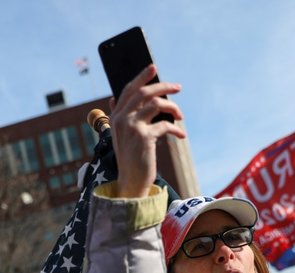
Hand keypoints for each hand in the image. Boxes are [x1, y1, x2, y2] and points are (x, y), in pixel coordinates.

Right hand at [111, 64, 184, 197]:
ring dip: (172, 107)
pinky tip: (181, 135)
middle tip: (178, 87)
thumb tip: (113, 99)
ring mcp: (131, 127)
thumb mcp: (122, 135)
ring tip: (180, 115)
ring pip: (155, 103)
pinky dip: (175, 129)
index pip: (128, 89)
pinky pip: (164, 124)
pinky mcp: (143, 137)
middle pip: (144, 92)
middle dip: (163, 86)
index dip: (141, 76)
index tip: (153, 67)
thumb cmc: (130, 158)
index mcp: (116, 117)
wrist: (130, 182)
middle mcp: (121, 119)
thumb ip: (120, 116)